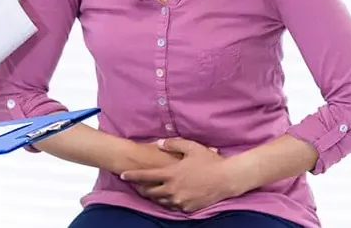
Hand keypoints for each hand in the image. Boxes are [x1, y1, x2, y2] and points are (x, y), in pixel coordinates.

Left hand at [120, 138, 238, 213]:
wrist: (227, 179)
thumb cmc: (210, 161)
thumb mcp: (191, 147)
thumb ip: (173, 144)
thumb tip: (159, 143)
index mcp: (171, 174)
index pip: (146, 176)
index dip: (132, 176)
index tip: (123, 175)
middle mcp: (173, 189)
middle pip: (150, 192)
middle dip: (141, 189)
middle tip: (138, 185)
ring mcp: (180, 200)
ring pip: (161, 201)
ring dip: (155, 196)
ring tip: (151, 191)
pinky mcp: (188, 208)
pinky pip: (174, 206)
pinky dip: (169, 202)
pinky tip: (169, 197)